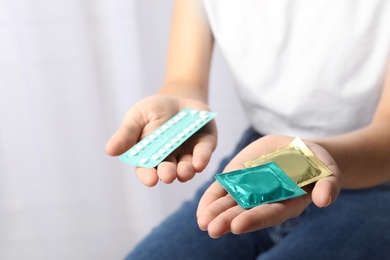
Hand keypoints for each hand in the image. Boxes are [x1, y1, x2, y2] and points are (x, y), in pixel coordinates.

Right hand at [105, 95, 216, 186]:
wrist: (179, 97)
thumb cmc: (154, 109)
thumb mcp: (137, 116)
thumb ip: (127, 133)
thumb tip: (109, 150)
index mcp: (150, 156)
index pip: (147, 170)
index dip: (148, 176)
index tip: (150, 180)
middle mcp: (170, 160)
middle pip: (168, 170)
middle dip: (167, 173)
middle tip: (167, 176)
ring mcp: (188, 154)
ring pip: (187, 167)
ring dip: (185, 171)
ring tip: (183, 172)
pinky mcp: (205, 145)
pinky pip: (204, 153)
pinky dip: (202, 158)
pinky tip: (199, 163)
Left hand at [196, 135, 341, 237]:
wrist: (297, 149)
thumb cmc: (316, 162)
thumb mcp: (328, 170)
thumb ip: (328, 184)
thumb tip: (324, 200)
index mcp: (287, 202)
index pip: (269, 214)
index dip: (254, 219)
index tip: (237, 225)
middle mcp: (265, 200)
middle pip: (245, 212)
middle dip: (228, 221)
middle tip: (212, 229)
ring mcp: (249, 189)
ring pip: (230, 203)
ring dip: (215, 213)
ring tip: (202, 222)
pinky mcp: (238, 177)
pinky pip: (222, 189)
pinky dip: (211, 199)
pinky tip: (201, 211)